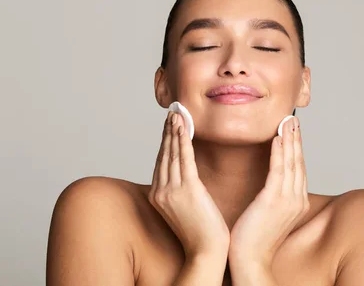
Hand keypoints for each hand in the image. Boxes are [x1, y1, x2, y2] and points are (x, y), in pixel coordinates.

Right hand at [149, 111, 229, 258]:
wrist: (206, 251)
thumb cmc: (200, 232)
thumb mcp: (184, 207)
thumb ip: (180, 190)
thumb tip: (186, 175)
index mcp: (157, 196)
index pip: (161, 161)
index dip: (165, 141)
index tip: (169, 125)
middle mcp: (160, 191)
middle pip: (164, 154)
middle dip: (167, 131)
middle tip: (172, 112)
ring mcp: (171, 191)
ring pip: (172, 153)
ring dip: (174, 131)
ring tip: (177, 114)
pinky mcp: (187, 190)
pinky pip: (184, 159)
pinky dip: (183, 140)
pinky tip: (184, 127)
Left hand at [229, 116, 309, 266]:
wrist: (249, 259)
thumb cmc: (253, 238)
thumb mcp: (268, 213)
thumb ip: (273, 196)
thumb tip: (270, 184)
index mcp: (297, 202)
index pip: (298, 168)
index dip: (296, 147)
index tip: (292, 130)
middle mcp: (297, 199)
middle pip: (299, 162)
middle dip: (296, 138)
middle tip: (293, 118)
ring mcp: (288, 200)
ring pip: (291, 162)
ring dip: (289, 139)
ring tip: (287, 120)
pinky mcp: (274, 200)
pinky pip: (279, 170)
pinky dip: (279, 152)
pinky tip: (277, 137)